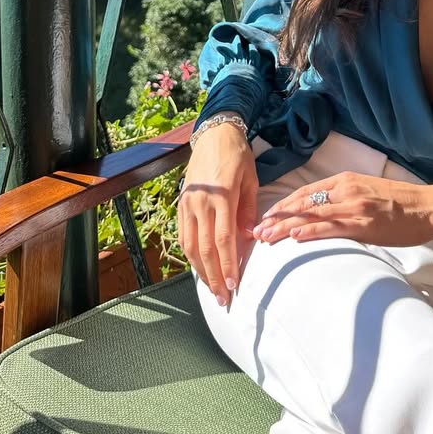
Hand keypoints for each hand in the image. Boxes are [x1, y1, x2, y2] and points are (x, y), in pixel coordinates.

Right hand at [177, 124, 256, 306]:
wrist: (214, 135)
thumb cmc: (238, 156)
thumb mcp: (251, 180)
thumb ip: (249, 210)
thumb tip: (250, 238)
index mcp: (222, 196)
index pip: (224, 239)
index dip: (228, 265)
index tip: (234, 284)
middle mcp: (201, 203)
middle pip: (205, 248)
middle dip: (214, 277)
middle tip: (223, 299)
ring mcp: (188, 204)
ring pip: (191, 246)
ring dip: (201, 271)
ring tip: (212, 289)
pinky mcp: (181, 204)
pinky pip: (183, 236)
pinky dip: (191, 255)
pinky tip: (200, 268)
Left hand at [251, 172, 432, 247]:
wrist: (428, 207)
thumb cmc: (401, 202)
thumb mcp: (368, 191)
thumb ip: (346, 198)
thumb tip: (324, 213)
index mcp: (346, 181)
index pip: (306, 193)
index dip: (283, 206)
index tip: (266, 217)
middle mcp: (346, 190)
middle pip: (303, 204)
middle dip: (277, 218)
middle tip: (256, 231)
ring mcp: (354, 207)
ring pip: (311, 217)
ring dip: (285, 228)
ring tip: (266, 238)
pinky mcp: (363, 224)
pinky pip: (331, 228)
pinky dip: (311, 232)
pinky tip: (295, 238)